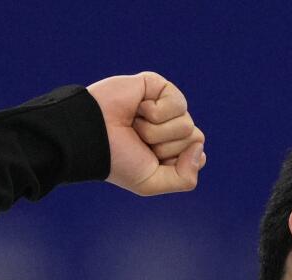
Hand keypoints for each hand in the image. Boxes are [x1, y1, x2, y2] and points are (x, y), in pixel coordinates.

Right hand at [85, 72, 206, 195]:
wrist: (91, 136)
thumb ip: (185, 179)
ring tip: (135, 126)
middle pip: (195, 138)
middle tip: (138, 141)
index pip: (198, 156)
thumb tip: (200, 149)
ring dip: (156, 131)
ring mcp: (165, 106)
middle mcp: (170, 128)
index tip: (150, 160)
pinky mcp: (157, 86)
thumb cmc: (117, 160)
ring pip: (186, 124)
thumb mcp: (152, 182)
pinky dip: (156, 112)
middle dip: (165, 146)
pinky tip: (138, 109)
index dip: (175, 162)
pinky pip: (178, 103)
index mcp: (171, 150)